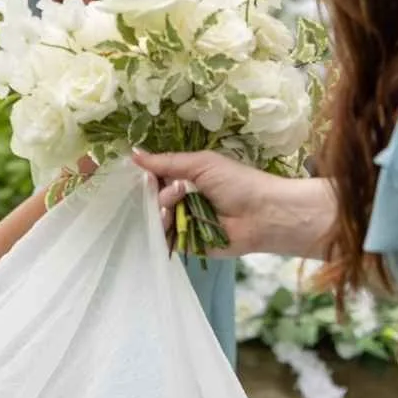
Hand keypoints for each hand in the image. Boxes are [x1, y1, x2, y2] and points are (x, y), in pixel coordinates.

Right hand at [130, 150, 334, 257]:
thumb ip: (167, 162)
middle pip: (153, 199)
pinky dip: (162, 232)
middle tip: (177, 191)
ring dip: (161, 211)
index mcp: (188, 179)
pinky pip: (165, 239)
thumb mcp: (201, 164)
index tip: (142, 173)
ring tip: (176, 207)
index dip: (147, 176)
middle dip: (157, 194)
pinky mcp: (188, 244)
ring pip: (156, 218)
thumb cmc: (238, 183)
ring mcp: (185, 223)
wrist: (264, 215)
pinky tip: (167, 223)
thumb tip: (134, 153)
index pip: (157, 178)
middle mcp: (184, 201)